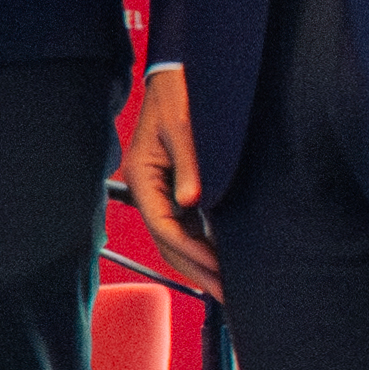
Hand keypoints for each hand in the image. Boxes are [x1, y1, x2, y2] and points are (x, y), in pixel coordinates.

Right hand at [113, 67, 216, 297]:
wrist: (177, 75)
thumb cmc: (178, 94)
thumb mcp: (183, 126)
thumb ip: (190, 164)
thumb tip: (193, 201)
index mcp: (141, 177)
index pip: (164, 227)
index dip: (191, 253)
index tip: (218, 271)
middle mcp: (147, 189)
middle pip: (167, 242)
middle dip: (196, 270)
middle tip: (227, 295)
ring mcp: (161, 191)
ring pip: (176, 239)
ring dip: (199, 263)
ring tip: (226, 286)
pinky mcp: (176, 188)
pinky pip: (186, 226)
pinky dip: (202, 246)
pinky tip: (222, 259)